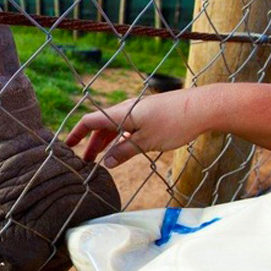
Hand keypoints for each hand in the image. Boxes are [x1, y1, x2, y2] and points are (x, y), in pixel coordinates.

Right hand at [65, 88, 210, 166]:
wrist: (203, 107)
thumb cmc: (174, 123)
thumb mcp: (146, 142)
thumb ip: (124, 152)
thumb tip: (106, 163)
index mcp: (121, 113)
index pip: (90, 121)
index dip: (77, 133)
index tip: (68, 146)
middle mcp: (127, 109)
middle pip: (101, 125)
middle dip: (91, 143)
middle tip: (86, 162)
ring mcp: (139, 111)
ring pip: (116, 126)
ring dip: (107, 142)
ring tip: (103, 158)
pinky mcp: (151, 114)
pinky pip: (129, 126)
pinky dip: (121, 138)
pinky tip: (124, 148)